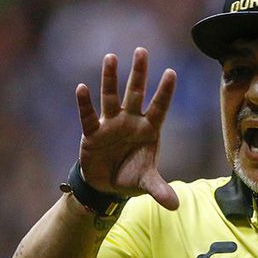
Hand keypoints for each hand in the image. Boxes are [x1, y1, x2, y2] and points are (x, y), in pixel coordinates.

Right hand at [75, 48, 178, 209]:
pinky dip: (84, 103)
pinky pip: (88, 116)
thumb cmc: (131, 177)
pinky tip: (82, 87)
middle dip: (139, 73)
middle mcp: (130, 122)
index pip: (159, 108)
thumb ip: (160, 190)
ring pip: (111, 97)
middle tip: (142, 51)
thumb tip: (175, 206)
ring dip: (111, 78)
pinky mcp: (92, 133)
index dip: (165, 92)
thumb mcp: (146, 183)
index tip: (171, 73)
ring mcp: (111, 125)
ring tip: (111, 57)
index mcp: (148, 130)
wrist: (107, 187)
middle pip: (136, 93)